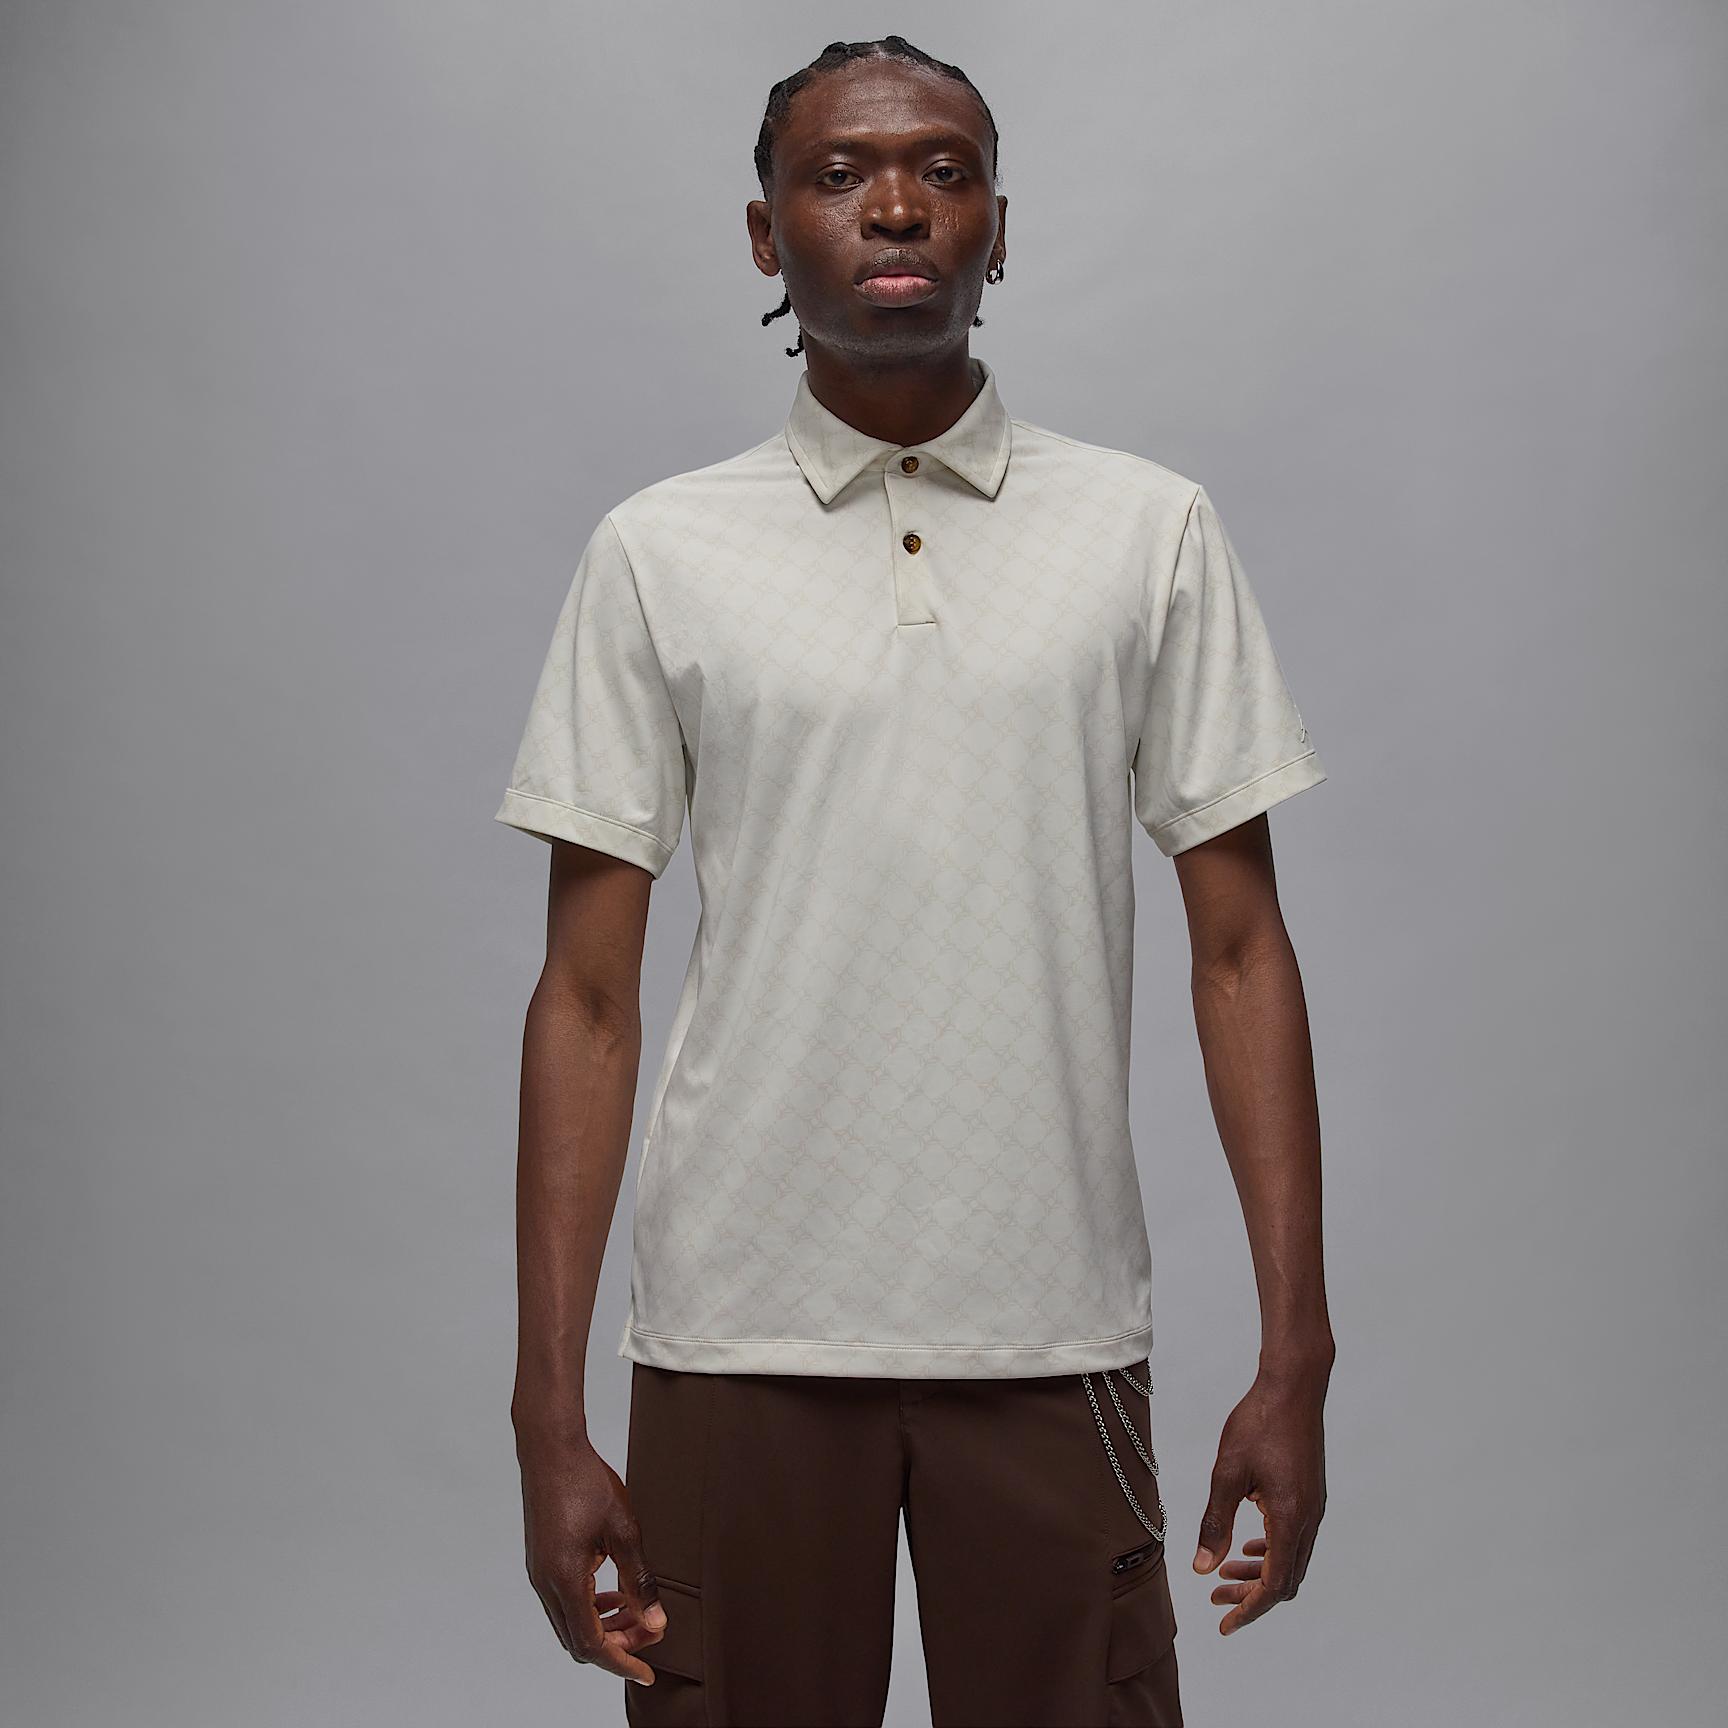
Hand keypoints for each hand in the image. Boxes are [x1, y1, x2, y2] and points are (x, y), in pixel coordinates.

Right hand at [517, 1430, 666, 1683]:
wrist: (551, 1449)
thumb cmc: (586, 1482)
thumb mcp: (624, 1530)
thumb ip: (640, 1580)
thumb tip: (655, 1621)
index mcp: (564, 1580)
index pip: (592, 1644)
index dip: (621, 1662)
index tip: (647, 1672)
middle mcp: (545, 1584)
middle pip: (579, 1639)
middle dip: (617, 1643)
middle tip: (650, 1630)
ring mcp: (539, 1574)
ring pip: (570, 1622)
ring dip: (604, 1624)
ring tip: (636, 1608)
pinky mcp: (540, 1562)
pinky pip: (564, 1601)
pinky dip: (590, 1606)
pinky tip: (613, 1588)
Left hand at [1191, 1365, 1327, 1634]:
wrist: (1293, 1387)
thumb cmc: (1258, 1423)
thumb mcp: (1227, 1473)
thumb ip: (1215, 1522)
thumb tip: (1203, 1568)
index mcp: (1289, 1519)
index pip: (1272, 1585)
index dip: (1248, 1609)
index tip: (1224, 1624)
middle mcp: (1308, 1519)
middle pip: (1284, 1579)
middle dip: (1251, 1595)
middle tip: (1217, 1600)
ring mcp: (1313, 1507)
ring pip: (1291, 1559)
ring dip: (1260, 1572)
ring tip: (1225, 1573)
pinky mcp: (1310, 1494)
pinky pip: (1294, 1538)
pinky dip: (1271, 1550)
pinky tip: (1247, 1542)